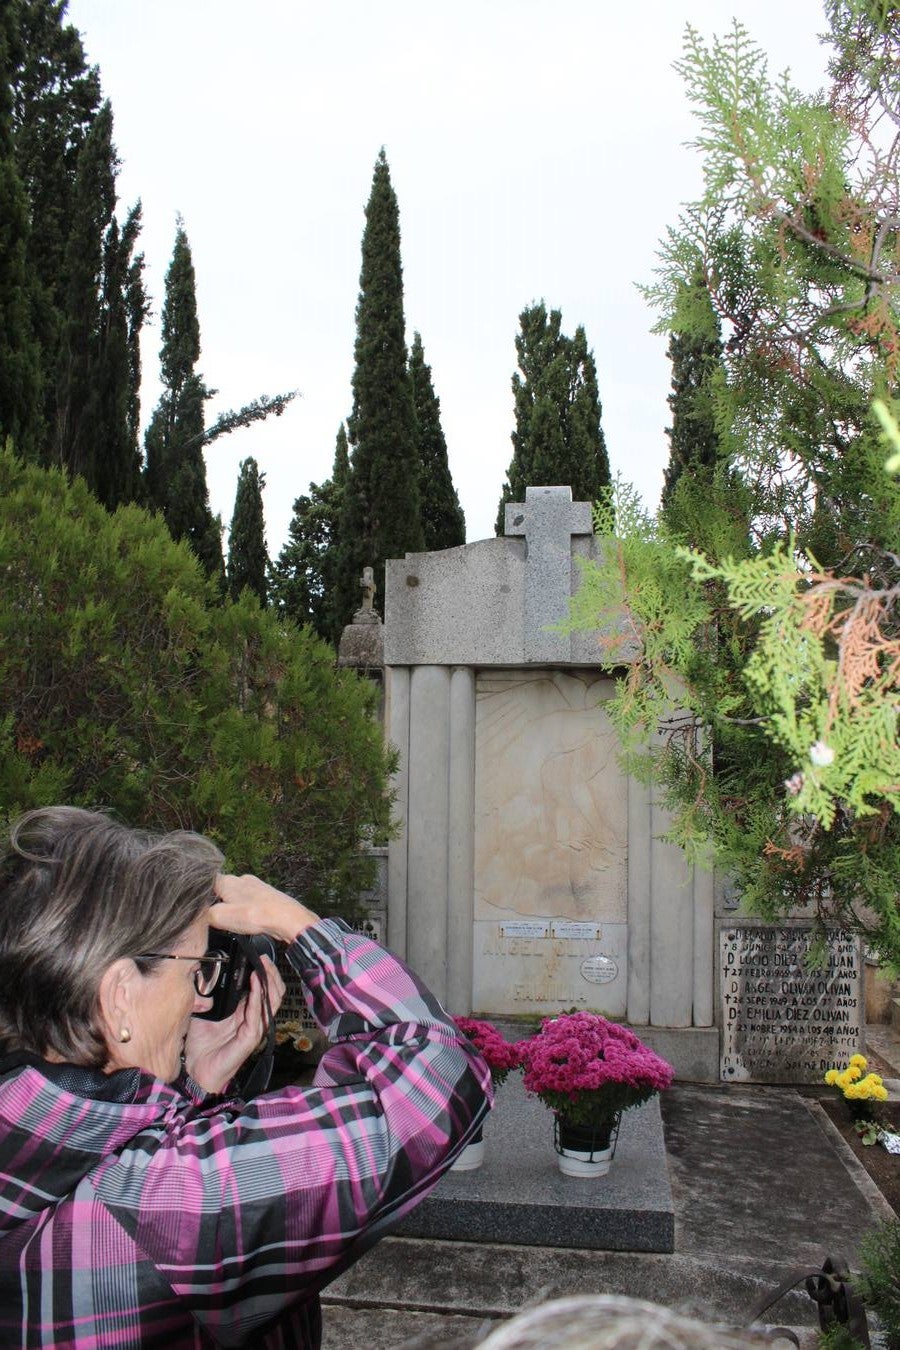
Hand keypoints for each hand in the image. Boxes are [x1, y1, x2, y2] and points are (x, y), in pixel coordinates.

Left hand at [183, 957, 285, 1093]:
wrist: (196, 1068)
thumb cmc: (201, 1043)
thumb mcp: (204, 1010)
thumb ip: (207, 993)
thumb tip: (205, 970)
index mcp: (246, 1011)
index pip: (265, 989)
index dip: (266, 972)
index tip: (259, 956)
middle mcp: (254, 1018)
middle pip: (274, 992)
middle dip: (271, 973)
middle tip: (264, 958)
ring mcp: (255, 1028)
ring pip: (272, 1001)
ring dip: (268, 981)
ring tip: (263, 966)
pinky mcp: (250, 1038)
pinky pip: (258, 1013)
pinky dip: (257, 997)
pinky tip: (255, 983)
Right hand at [211, 873, 319, 944]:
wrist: (287, 918)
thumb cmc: (256, 915)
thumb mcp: (220, 917)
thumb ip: (206, 914)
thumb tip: (201, 915)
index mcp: (227, 881)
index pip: (207, 881)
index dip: (201, 894)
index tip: (198, 906)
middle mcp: (241, 879)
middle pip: (222, 889)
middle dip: (218, 902)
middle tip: (217, 918)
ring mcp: (256, 886)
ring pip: (237, 895)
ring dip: (233, 907)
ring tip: (235, 921)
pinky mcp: (267, 895)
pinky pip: (250, 901)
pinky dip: (247, 910)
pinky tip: (249, 920)